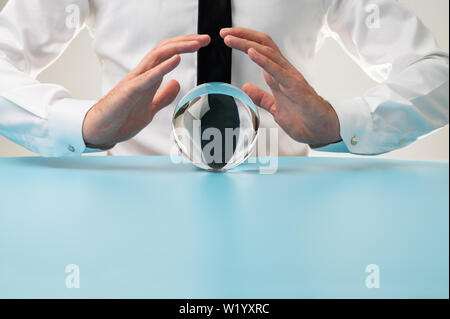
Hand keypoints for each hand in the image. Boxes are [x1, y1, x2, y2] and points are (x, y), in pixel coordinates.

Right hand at [82, 34, 210, 148]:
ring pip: (158, 56)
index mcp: (148, 77)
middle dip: (186, 41)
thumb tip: (177, 83)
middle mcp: (142, 74)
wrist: (102, 130)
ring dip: (179, 48)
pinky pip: (149, 76)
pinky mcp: (130, 91)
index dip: (185, 46)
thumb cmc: (122, 118)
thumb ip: (163, 96)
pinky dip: (163, 66)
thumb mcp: (151, 108)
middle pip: (165, 49)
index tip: (202, 43)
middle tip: (205, 38)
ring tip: (196, 44)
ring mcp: (135, 80)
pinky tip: (176, 60)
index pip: (168, 54)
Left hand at [220, 27, 340, 147]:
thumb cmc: (304, 119)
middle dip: (243, 36)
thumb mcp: (274, 108)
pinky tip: (251, 52)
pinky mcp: (295, 86)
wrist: (321, 131)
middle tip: (224, 32)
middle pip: (263, 45)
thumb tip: (246, 87)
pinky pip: (277, 70)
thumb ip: (261, 97)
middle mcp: (284, 72)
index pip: (260, 50)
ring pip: (268, 53)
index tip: (226, 37)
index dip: (243, 42)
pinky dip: (263, 60)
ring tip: (231, 39)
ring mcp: (290, 77)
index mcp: (278, 75)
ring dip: (247, 44)